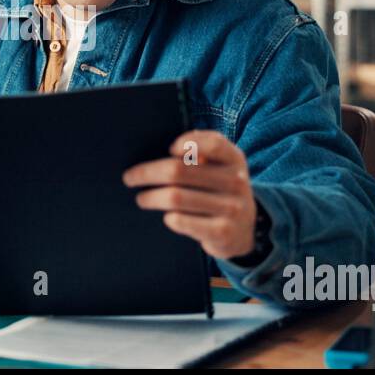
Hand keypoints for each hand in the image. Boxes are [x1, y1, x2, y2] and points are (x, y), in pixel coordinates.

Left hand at [122, 129, 257, 259]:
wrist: (244, 231)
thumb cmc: (220, 191)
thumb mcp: (222, 167)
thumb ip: (203, 150)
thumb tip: (172, 148)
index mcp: (234, 159)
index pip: (213, 143)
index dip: (188, 142)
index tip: (169, 149)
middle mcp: (236, 182)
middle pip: (179, 170)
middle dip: (148, 173)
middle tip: (130, 178)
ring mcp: (231, 208)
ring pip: (175, 197)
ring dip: (151, 197)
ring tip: (142, 198)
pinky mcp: (222, 232)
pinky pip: (183, 221)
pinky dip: (169, 218)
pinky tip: (165, 216)